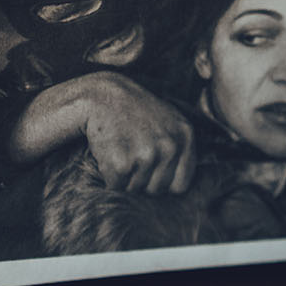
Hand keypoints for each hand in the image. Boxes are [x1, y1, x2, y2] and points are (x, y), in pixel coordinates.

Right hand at [8, 70, 195, 194]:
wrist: (100, 95)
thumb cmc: (132, 110)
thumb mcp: (167, 119)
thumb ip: (181, 146)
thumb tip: (182, 186)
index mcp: (185, 136)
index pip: (179, 186)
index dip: (161, 181)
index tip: (149, 165)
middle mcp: (170, 146)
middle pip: (156, 190)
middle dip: (141, 179)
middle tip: (130, 151)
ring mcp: (147, 154)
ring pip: (135, 189)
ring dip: (124, 176)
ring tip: (119, 148)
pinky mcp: (122, 163)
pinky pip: (116, 186)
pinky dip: (108, 174)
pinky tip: (108, 151)